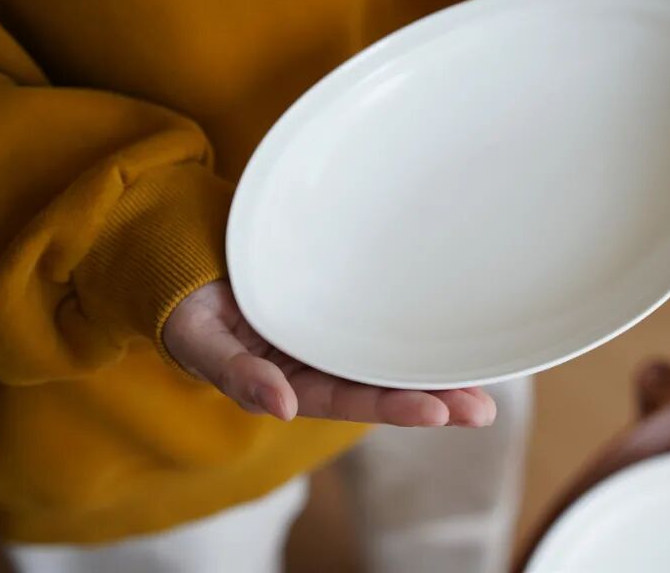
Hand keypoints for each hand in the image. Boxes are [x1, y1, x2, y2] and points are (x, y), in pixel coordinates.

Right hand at [162, 281, 495, 426]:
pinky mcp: (337, 294)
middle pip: (382, 383)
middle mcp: (317, 359)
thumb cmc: (185, 305)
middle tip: (483, 409)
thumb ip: (234, 373)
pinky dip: (415, 325)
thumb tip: (282, 406)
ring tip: (488, 383)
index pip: (349, 399)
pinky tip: (454, 330)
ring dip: (435, 367)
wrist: (181, 258)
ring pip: (388, 353)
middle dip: (434, 398)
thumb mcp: (199, 339)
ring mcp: (329, 329)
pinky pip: (380, 314)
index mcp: (290, 378)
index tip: (439, 411)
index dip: (394, 407)